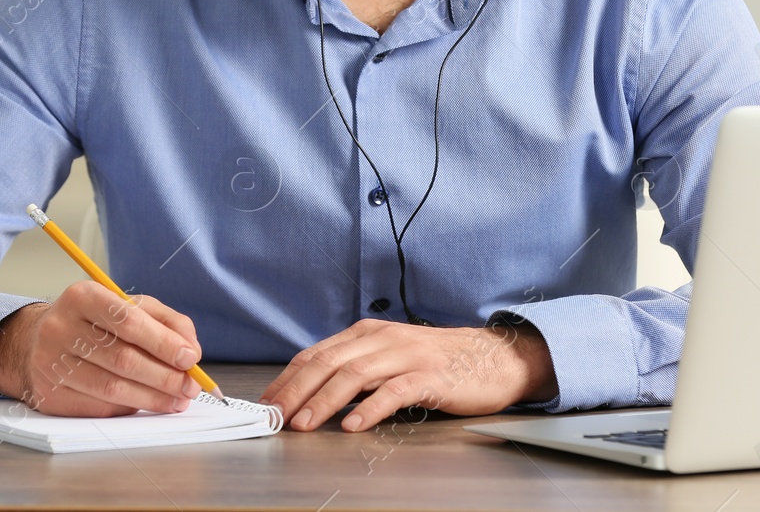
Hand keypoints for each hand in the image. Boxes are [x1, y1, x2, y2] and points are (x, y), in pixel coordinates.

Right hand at [0, 281, 202, 415]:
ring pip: (111, 388)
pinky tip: (147, 403)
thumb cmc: (94, 323)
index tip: (190, 358)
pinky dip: (129, 407)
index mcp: (82, 297)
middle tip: (190, 387)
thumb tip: (191, 351)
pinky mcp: (48, 394)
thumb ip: (166, 322)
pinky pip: (98, 406)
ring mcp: (49, 363)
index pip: (128, 320)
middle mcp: (60, 328)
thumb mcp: (129, 307)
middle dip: (164, 376)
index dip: (163, 342)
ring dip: (152, 398)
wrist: (37, 342)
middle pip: (122, 358)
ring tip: (177, 400)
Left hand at [260, 317, 557, 432]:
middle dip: (295, 391)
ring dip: (324, 401)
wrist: (493, 358)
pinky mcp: (430, 376)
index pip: (317, 354)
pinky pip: (394, 391)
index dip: (287, 379)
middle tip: (273, 416)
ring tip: (303, 424)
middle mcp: (383, 339)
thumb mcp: (390, 358)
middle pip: (328, 362)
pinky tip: (353, 425)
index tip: (266, 403)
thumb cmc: (438, 363)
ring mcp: (407, 355)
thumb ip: (356, 369)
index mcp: (369, 333)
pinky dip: (370, 408)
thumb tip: (312, 394)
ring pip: (355, 375)